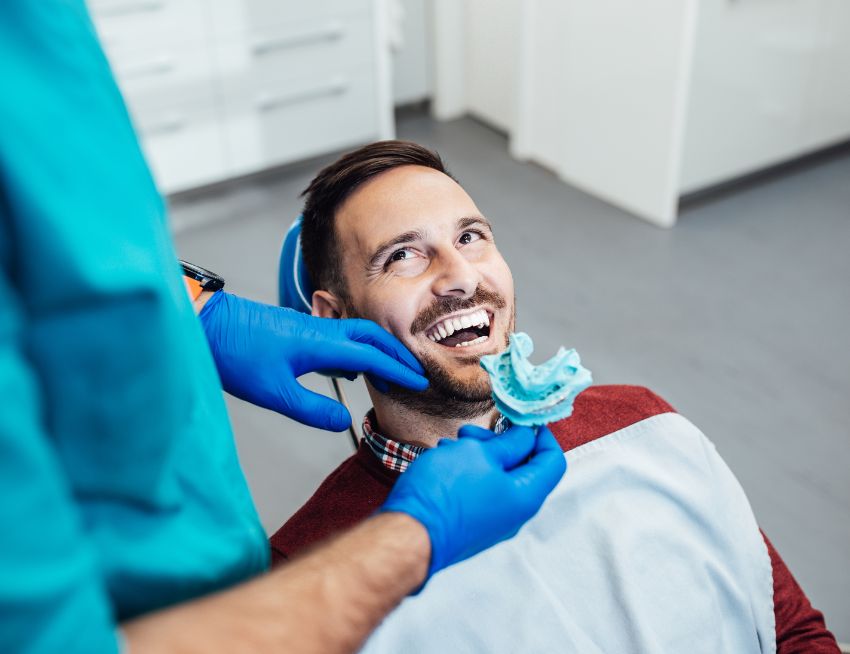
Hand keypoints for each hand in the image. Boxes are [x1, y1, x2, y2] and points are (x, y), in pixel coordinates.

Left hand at [199, 291, 427, 430]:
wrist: (205, 323)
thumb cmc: (234, 355)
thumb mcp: (273, 393)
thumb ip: (311, 410)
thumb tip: (344, 422)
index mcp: (320, 344)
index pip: (371, 357)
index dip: (398, 370)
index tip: (419, 381)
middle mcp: (321, 330)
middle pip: (372, 336)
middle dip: (397, 354)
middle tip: (415, 372)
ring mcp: (309, 327)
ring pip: (357, 334)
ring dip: (379, 350)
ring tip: (390, 373)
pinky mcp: (297, 330)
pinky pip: (340, 336)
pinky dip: (357, 350)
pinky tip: (350, 370)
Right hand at [378, 424, 565, 579]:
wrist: (408, 534)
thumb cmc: (444, 493)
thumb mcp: (479, 453)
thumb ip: (510, 442)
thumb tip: (527, 435)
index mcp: (526, 496)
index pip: (553, 460)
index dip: (541, 434)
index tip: (522, 418)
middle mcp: (514, 514)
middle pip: (522, 468)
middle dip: (500, 442)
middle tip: (474, 433)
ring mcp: (492, 521)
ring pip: (497, 477)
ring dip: (479, 454)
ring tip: (453, 446)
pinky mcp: (471, 524)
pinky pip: (479, 490)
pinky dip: (467, 471)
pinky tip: (445, 462)